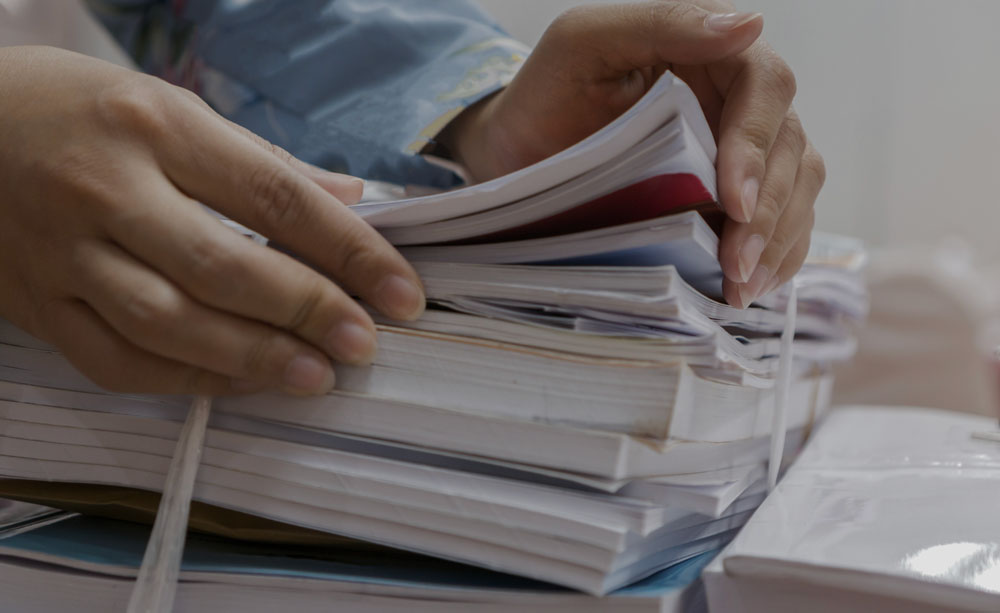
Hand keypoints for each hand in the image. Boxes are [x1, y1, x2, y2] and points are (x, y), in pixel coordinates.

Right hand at [0, 46, 424, 395]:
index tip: (400, 291)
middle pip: (225, 266)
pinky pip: (115, 360)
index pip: (275, 195)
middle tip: (364, 342)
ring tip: (317, 376)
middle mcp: (105, 188)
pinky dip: (186, 380)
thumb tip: (353, 201)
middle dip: (308, 311)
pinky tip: (241, 381)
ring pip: (169, 324)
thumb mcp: (170, 107)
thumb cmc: (80, 111)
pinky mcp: (35, 304)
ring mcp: (62, 253)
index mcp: (155, 125)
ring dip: (253, 358)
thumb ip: (262, 161)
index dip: (350, 251)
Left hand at [441, 1, 823, 307]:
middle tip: (736, 266)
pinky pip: (782, 221)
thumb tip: (751, 22)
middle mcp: (739, 98)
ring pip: (797, 187)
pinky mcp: (734, 195)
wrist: (518, 153)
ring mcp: (741, 149)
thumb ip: (663, 23)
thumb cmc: (545, 94)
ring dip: (778, 241)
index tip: (732, 201)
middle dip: (767, 211)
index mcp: (714, 53)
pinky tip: (751, 284)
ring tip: (741, 287)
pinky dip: (777, 256)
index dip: (755, 146)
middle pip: (789, 147)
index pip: (766, 88)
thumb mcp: (584, 43)